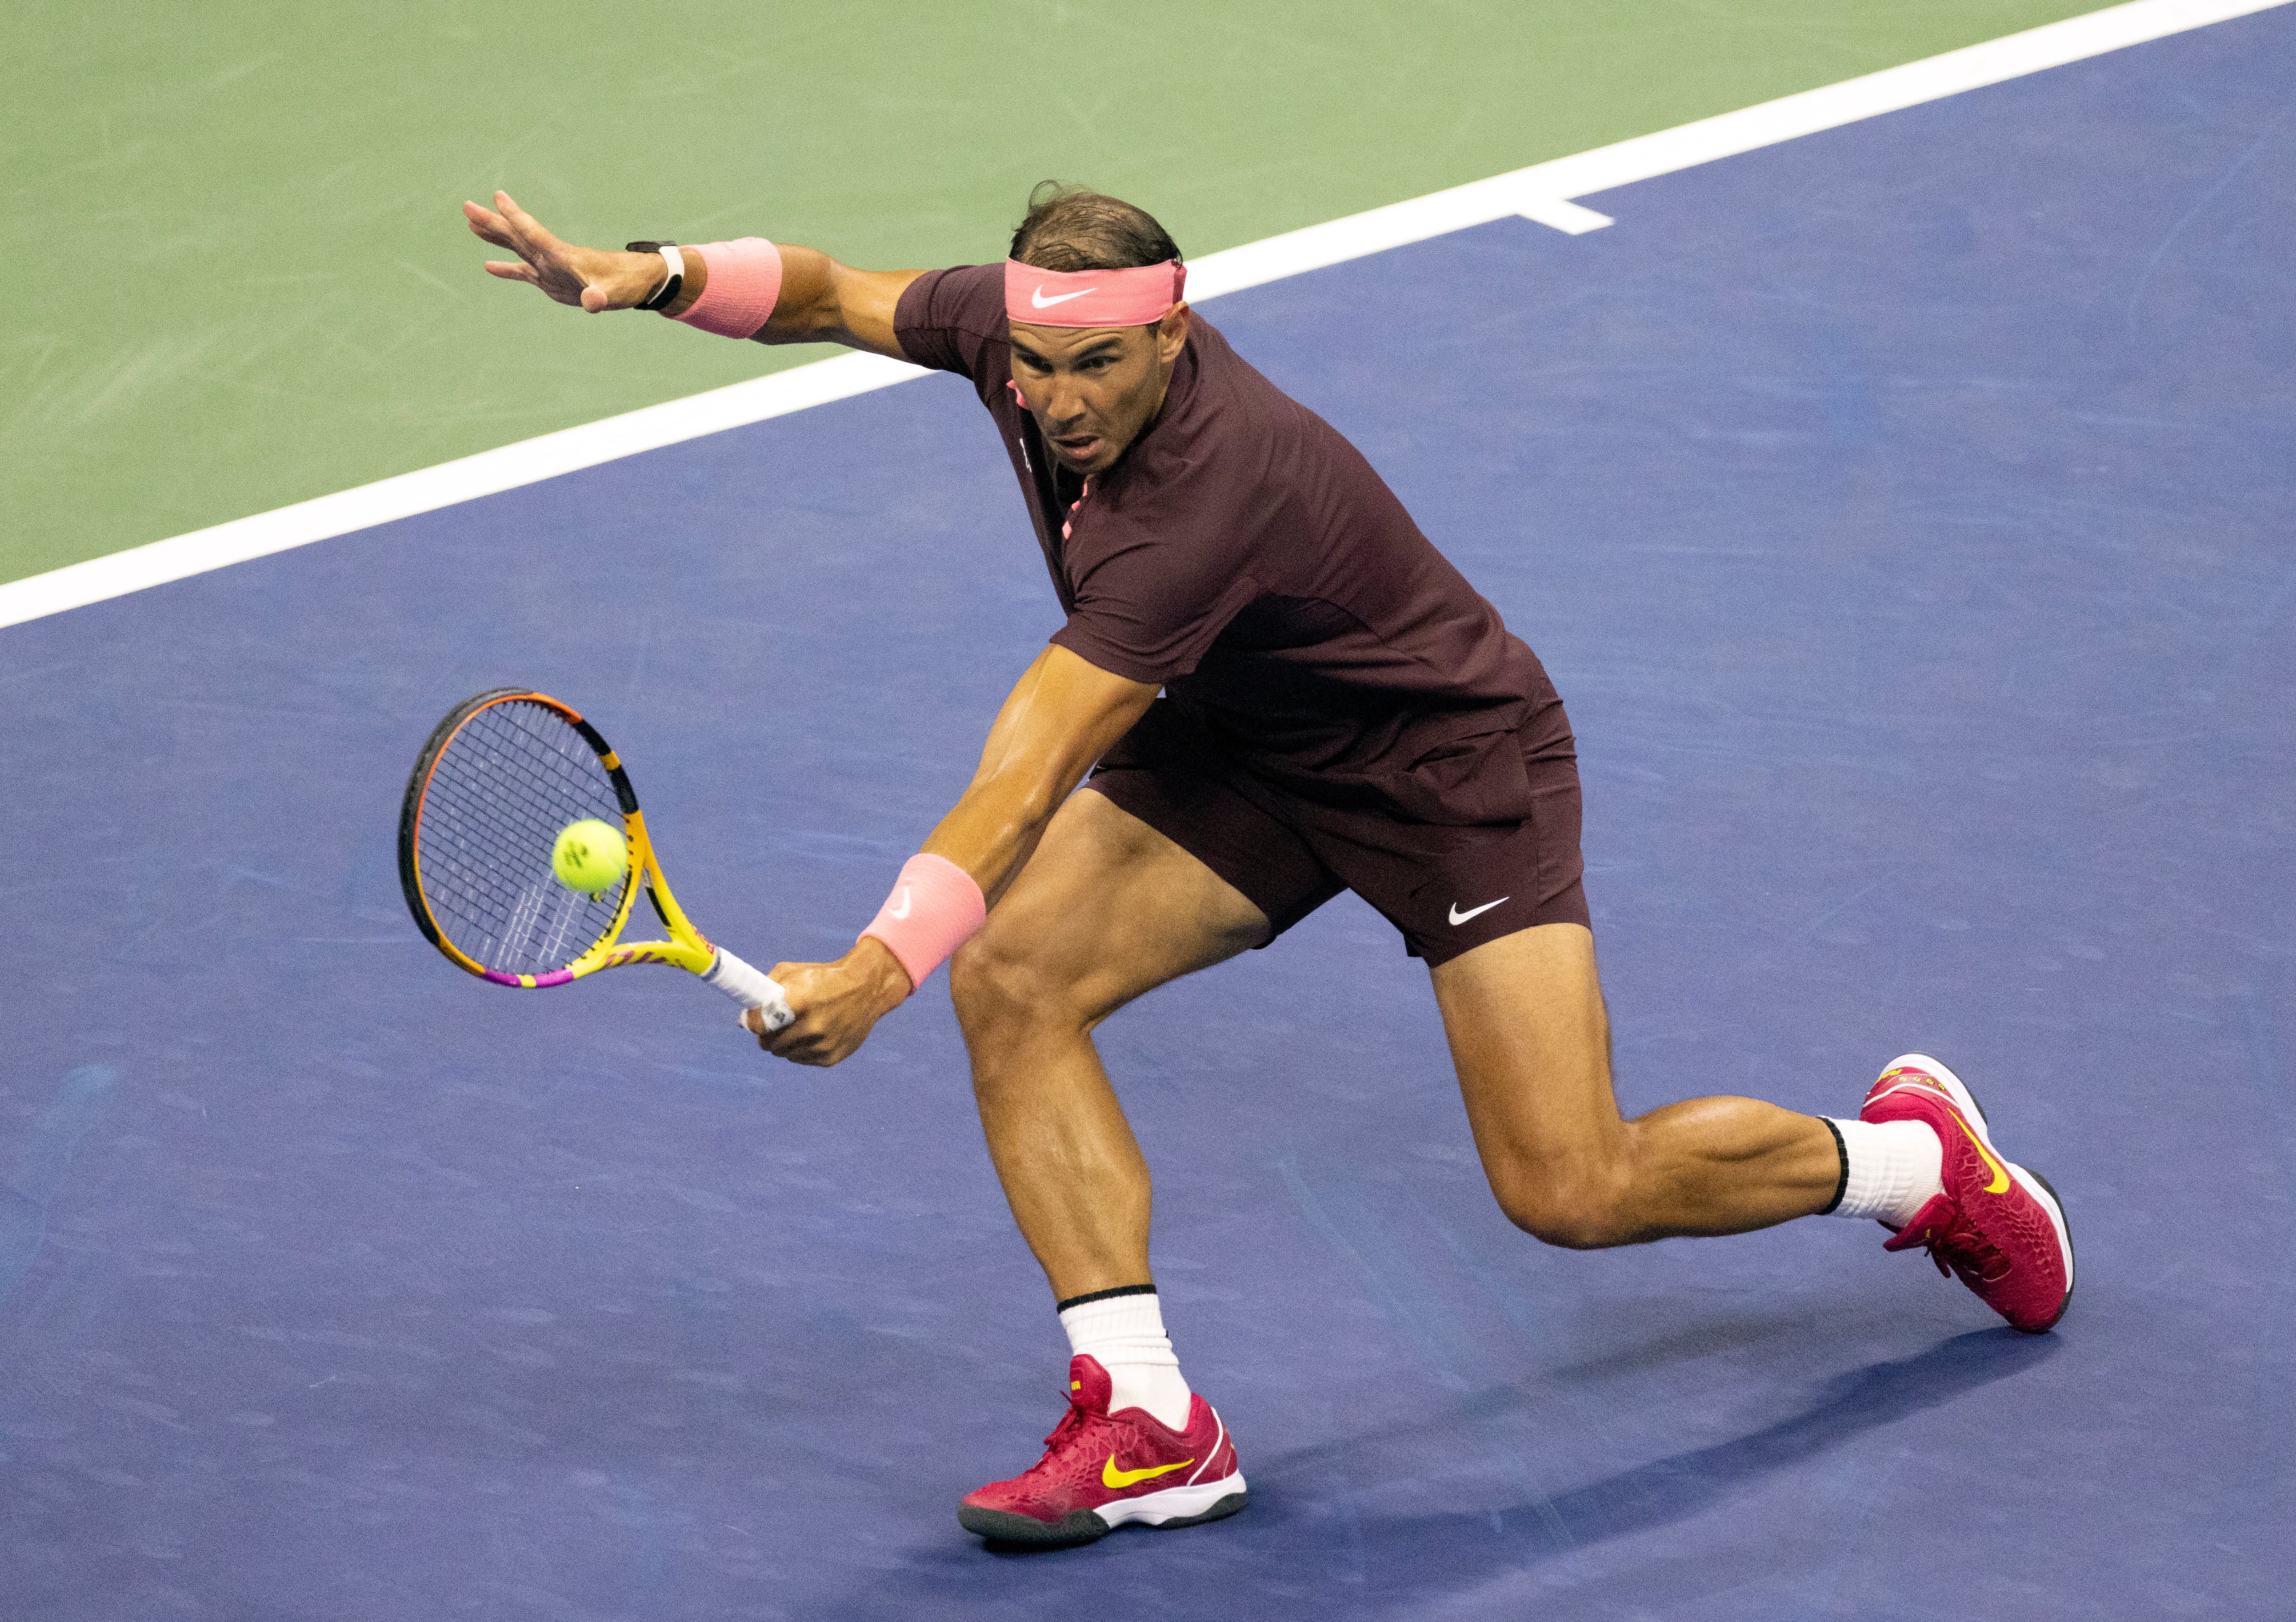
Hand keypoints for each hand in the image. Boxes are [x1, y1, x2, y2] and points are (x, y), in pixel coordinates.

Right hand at [461, 190, 665, 312]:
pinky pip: (523, 272)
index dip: (516, 217)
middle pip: (517, 235)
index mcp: (563, 256)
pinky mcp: (551, 281)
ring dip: (495, 236)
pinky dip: (506, 269)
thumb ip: (599, 297)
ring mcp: (549, 268)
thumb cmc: (625, 286)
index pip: (534, 233)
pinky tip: (488, 265)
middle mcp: (552, 257)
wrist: (635, 283)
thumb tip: (592, 302)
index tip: (498, 197)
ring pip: (517, 247)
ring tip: (469, 222)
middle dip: (492, 222)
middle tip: (465, 205)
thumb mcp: (612, 294)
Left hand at [741, 938, 911, 1065]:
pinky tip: (811, 1034)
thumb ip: (765, 991)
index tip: (753, 1020)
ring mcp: (823, 1044)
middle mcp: (812, 1026)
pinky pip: (801, 1059)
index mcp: (800, 1000)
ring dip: (784, 1043)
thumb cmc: (824, 977)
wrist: (867, 988)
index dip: (752, 1022)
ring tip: (797, 1026)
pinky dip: (800, 1049)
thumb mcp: (793, 972)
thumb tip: (743, 1021)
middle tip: (773, 1025)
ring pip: (784, 1054)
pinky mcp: (831, 1057)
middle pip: (768, 1044)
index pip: (760, 1024)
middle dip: (766, 1035)